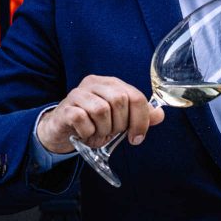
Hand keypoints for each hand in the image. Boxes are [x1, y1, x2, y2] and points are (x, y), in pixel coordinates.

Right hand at [36, 75, 165, 151]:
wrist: (60, 130)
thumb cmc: (92, 123)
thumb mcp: (118, 120)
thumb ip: (138, 116)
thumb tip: (160, 115)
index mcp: (111, 83)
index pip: (135, 96)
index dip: (140, 119)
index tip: (137, 137)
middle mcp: (94, 83)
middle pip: (119, 100)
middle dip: (120, 124)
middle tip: (112, 134)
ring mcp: (78, 94)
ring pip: (101, 110)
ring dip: (103, 130)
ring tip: (98, 134)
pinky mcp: (65, 108)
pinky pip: (82, 119)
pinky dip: (88, 132)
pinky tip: (85, 134)